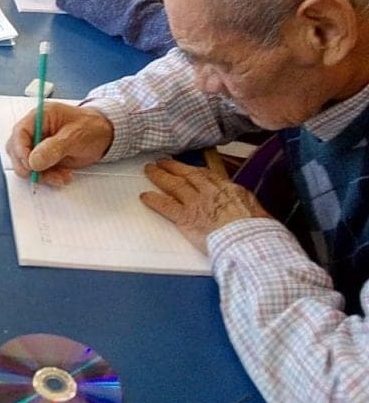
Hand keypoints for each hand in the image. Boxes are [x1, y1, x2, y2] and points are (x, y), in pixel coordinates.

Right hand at [5, 102, 113, 184]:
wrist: (104, 136)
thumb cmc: (91, 128)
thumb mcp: (75, 136)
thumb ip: (53, 148)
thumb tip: (33, 161)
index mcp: (40, 116)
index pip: (20, 132)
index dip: (20, 149)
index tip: (29, 164)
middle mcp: (35, 130)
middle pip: (17, 149)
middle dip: (28, 166)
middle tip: (40, 175)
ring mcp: (38, 145)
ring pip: (26, 164)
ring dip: (40, 174)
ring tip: (60, 177)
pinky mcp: (44, 158)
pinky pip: (37, 171)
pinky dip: (47, 177)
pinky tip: (62, 176)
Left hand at [140, 159, 271, 253]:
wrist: (250, 240)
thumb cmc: (258, 231)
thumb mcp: (256, 211)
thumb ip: (244, 206)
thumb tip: (245, 211)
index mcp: (229, 189)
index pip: (208, 176)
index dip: (194, 171)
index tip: (186, 168)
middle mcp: (211, 192)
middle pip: (188, 175)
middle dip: (174, 167)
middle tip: (162, 162)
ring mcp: (197, 203)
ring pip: (174, 185)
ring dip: (160, 177)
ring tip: (149, 170)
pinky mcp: (187, 217)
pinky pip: (166, 206)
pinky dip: (154, 200)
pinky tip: (145, 196)